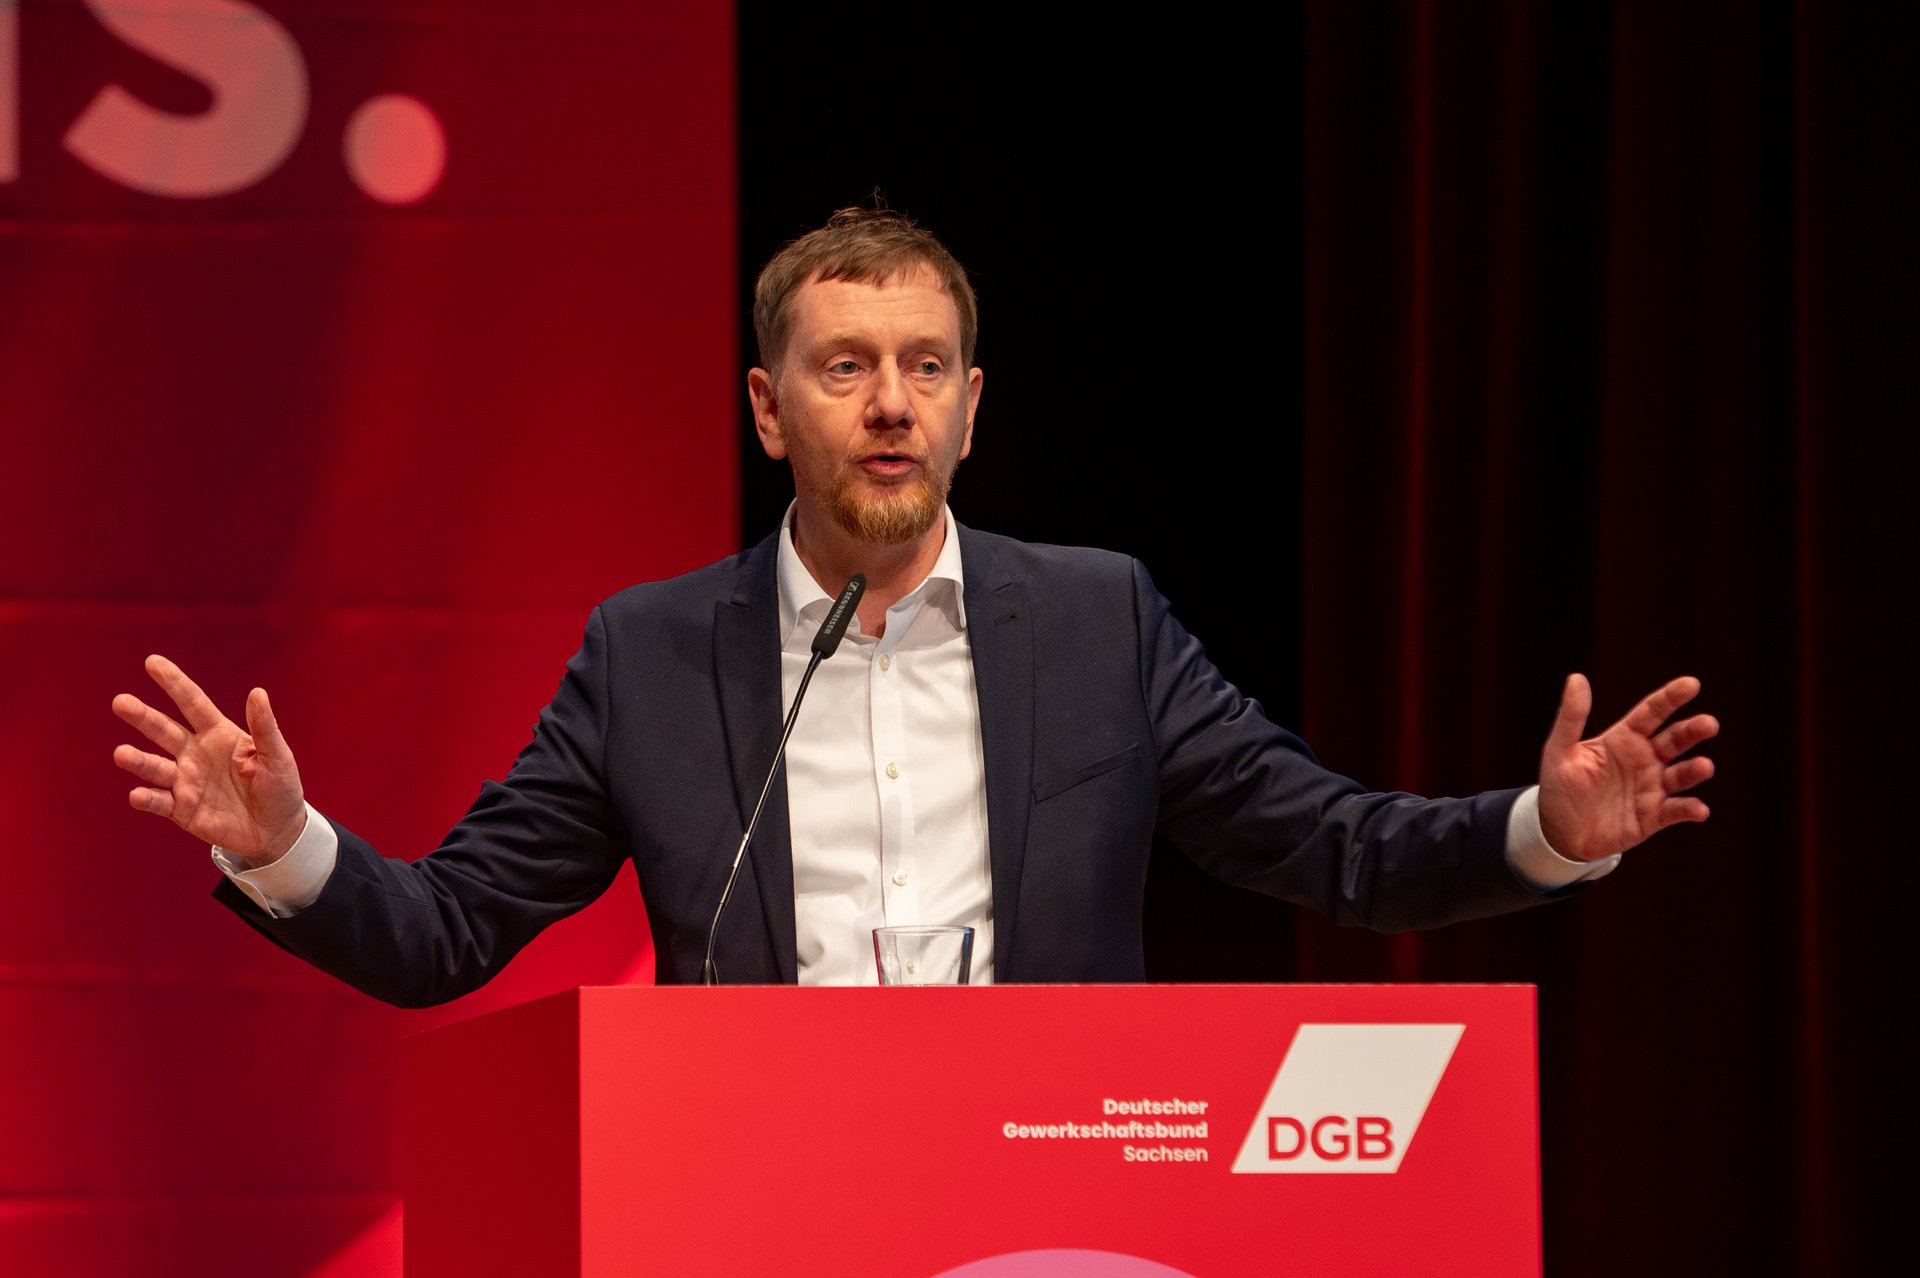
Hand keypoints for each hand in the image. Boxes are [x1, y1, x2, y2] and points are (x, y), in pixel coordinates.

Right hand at [112, 654, 306, 865]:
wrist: (277, 831)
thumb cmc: (280, 788)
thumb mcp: (277, 756)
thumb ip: (264, 728)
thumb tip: (257, 692)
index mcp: (218, 735)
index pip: (192, 703)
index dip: (174, 683)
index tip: (153, 662)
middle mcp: (195, 754)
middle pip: (164, 730)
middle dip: (143, 716)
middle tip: (121, 702)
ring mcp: (185, 781)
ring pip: (155, 766)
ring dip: (138, 761)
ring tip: (122, 755)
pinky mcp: (181, 810)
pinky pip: (159, 802)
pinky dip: (147, 798)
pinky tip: (138, 794)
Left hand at [1536, 673, 1717, 861]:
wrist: (1559, 832)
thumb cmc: (1560, 787)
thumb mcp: (1560, 750)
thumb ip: (1571, 717)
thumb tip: (1576, 677)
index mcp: (1624, 739)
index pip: (1652, 713)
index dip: (1671, 698)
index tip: (1692, 684)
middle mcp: (1644, 760)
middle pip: (1675, 740)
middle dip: (1693, 731)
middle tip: (1709, 724)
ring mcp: (1652, 788)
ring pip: (1681, 775)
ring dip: (1694, 770)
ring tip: (1704, 766)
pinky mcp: (1653, 816)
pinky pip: (1676, 811)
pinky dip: (1689, 809)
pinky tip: (1699, 809)